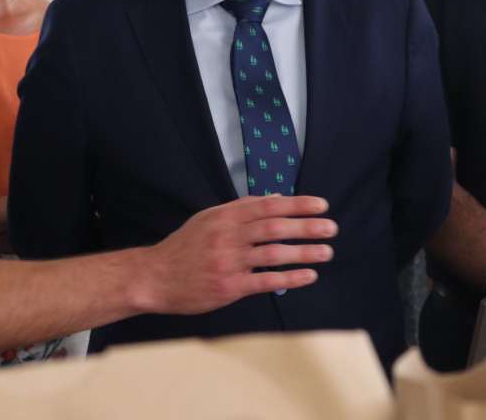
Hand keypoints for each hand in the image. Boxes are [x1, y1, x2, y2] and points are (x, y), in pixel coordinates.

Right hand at [133, 195, 336, 315]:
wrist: (154, 277)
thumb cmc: (184, 248)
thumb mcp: (207, 219)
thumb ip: (240, 209)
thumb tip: (274, 199)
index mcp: (224, 216)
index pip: (268, 205)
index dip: (297, 204)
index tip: (320, 205)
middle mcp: (227, 236)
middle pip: (274, 227)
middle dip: (306, 226)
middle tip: (331, 228)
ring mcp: (228, 262)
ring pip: (273, 253)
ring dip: (304, 252)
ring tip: (326, 252)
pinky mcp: (228, 286)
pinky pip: (265, 281)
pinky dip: (289, 278)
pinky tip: (308, 276)